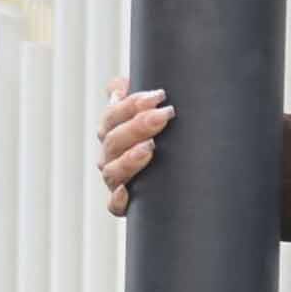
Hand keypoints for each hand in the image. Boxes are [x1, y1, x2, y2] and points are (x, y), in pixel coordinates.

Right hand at [96, 75, 175, 213]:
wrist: (179, 190)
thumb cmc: (164, 143)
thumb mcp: (152, 118)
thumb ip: (137, 100)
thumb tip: (119, 84)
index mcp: (113, 133)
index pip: (113, 115)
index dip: (131, 104)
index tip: (158, 96)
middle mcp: (111, 156)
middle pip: (113, 140)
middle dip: (138, 126)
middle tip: (164, 116)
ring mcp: (116, 181)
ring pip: (112, 171)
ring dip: (129, 158)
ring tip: (149, 148)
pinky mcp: (125, 207)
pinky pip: (114, 206)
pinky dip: (117, 199)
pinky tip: (125, 191)